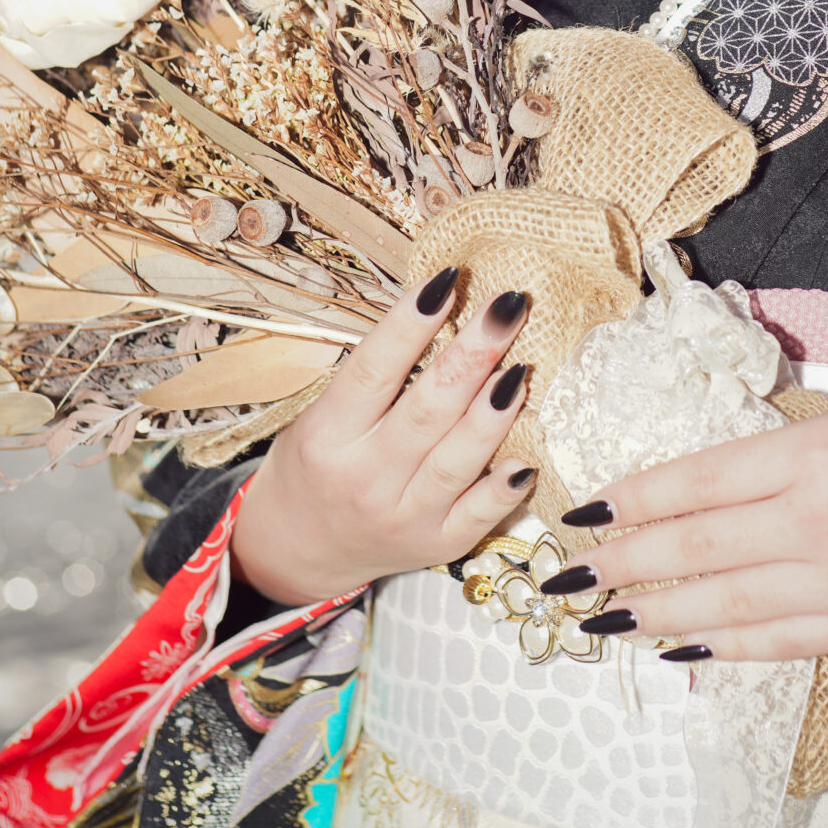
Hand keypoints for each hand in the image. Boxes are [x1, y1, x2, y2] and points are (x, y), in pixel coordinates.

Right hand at [229, 270, 536, 605]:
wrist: (300, 547)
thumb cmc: (317, 463)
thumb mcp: (321, 416)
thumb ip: (372, 378)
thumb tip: (439, 312)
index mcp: (328, 436)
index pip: (373, 370)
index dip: (410, 324)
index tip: (447, 281)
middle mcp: (365, 478)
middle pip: (426, 410)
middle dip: (472, 354)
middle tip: (506, 307)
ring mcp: (404, 515)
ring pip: (456, 459)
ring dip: (493, 412)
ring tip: (522, 366)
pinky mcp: (436, 544)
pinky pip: (477, 514)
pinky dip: (503, 487)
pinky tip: (527, 457)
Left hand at [548, 378, 827, 662]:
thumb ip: (805, 428)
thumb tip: (750, 448)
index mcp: (811, 453)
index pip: (694, 482)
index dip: (631, 500)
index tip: (583, 510)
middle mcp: (810, 521)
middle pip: (690, 548)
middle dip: (618, 562)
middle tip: (563, 576)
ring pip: (719, 604)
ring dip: (650, 612)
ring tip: (598, 617)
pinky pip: (773, 640)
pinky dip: (719, 646)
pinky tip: (677, 646)